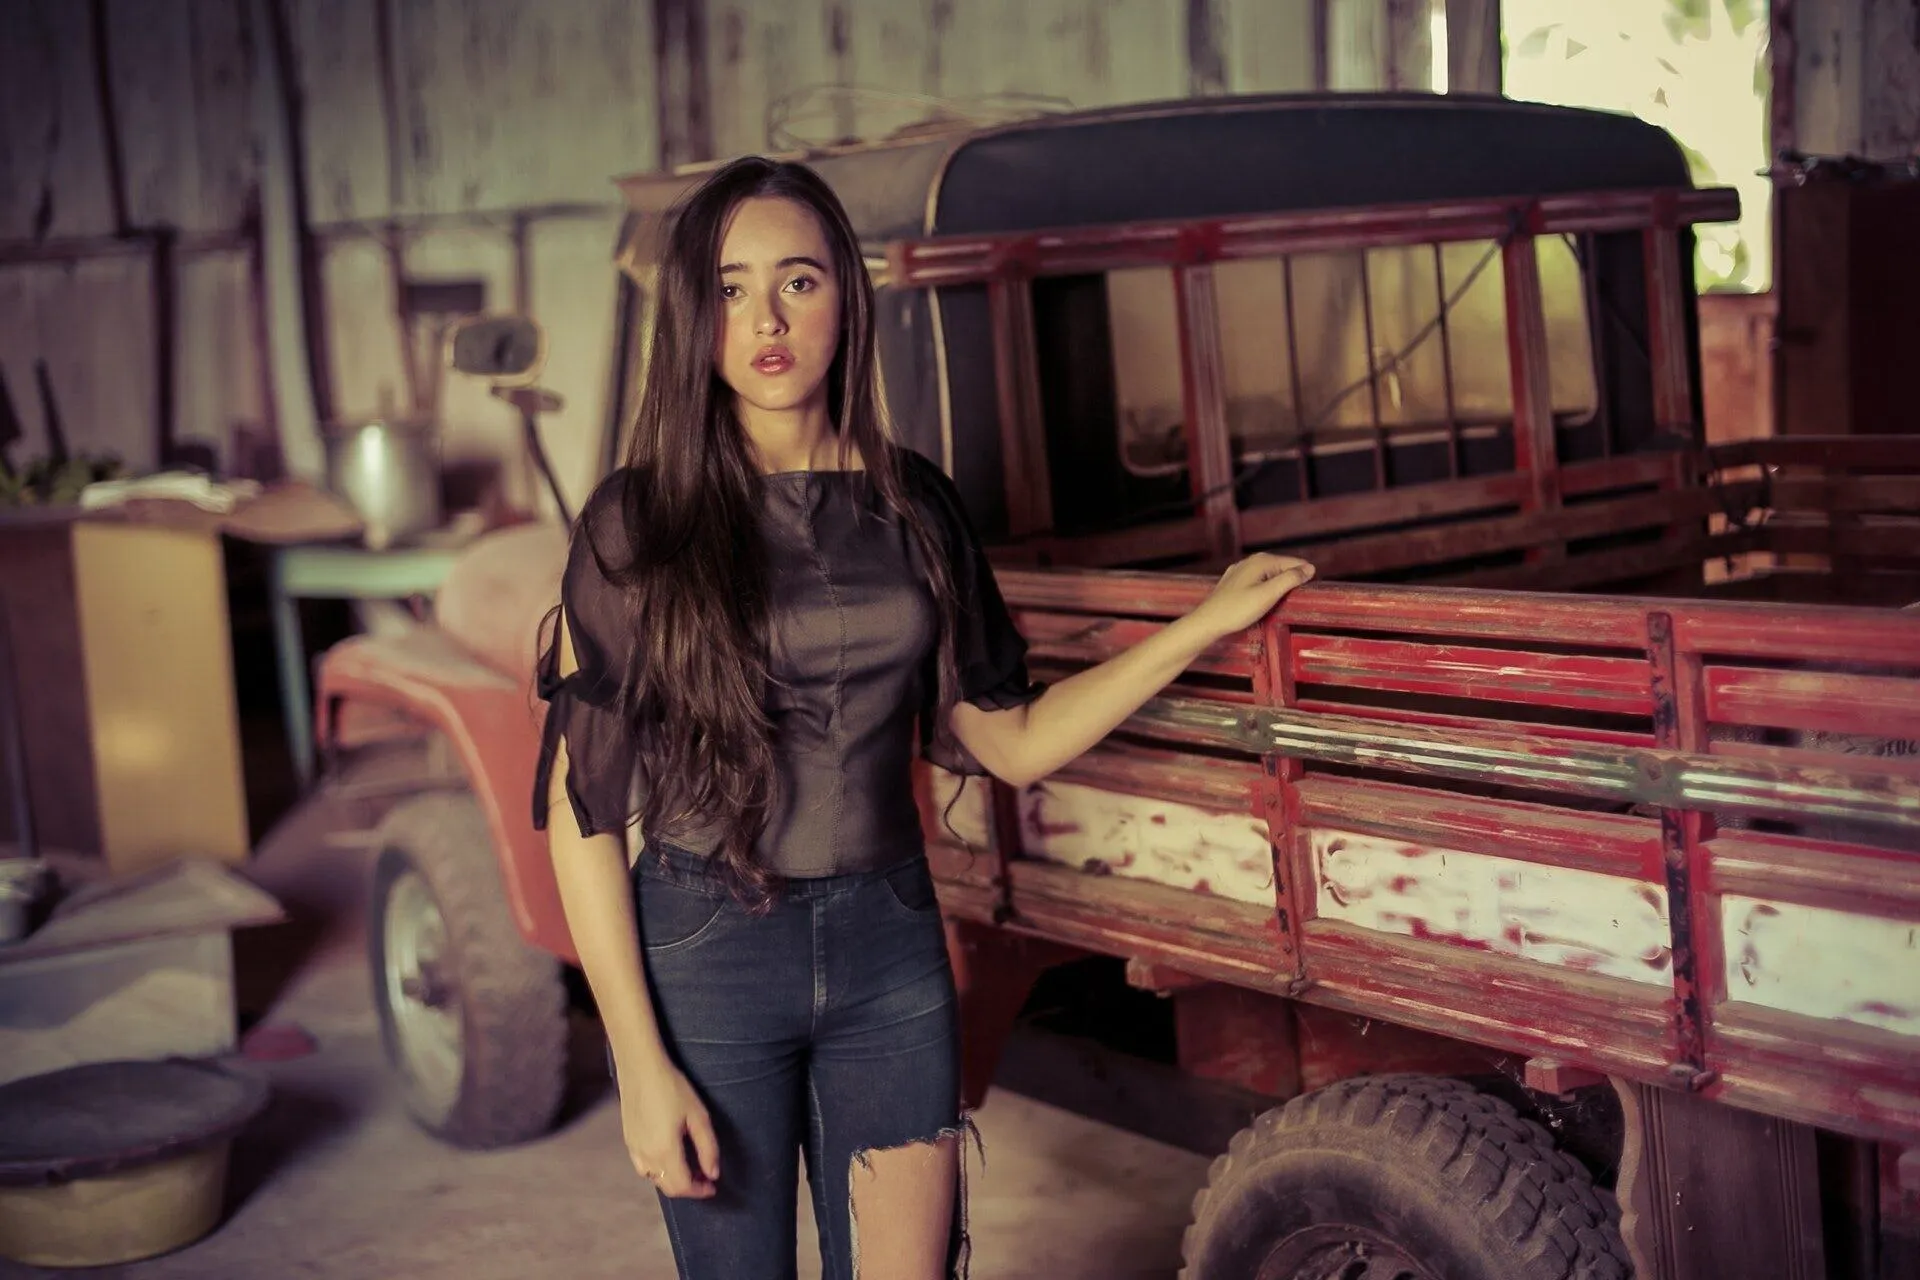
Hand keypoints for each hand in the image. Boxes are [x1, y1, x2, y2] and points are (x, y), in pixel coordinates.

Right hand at [619, 1060, 719, 1197]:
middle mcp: (646, 1156)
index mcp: (664, 1152)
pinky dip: (659, 1170)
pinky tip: (670, 1155)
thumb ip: (708, 1148)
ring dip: (673, 1179)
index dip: (699, 1191)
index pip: (682, 1187)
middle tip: (705, 1177)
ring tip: (690, 1166)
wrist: (640, 1067)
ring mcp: (633, 1149)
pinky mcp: (628, 1140)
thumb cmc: (672, 1088)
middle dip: (688, 1188)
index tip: (713, 1187)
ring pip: (654, 1178)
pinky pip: (644, 1166)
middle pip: (667, 1187)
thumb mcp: (698, 1116)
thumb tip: (713, 1174)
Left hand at [1188, 553, 1313, 639]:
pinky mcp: (1234, 581)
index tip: (1306, 595)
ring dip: (1278, 587)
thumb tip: (1310, 568)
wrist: (1207, 621)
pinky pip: (1258, 581)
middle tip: (1292, 602)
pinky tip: (1263, 600)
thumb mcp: (1268, 595)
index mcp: (1262, 561)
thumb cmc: (1238, 610)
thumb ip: (1290, 579)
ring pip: (1269, 575)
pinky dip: (1265, 589)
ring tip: (1279, 603)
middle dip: (1290, 582)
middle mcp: (1251, 560)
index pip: (1295, 563)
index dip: (1303, 578)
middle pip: (1282, 567)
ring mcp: (1241, 570)